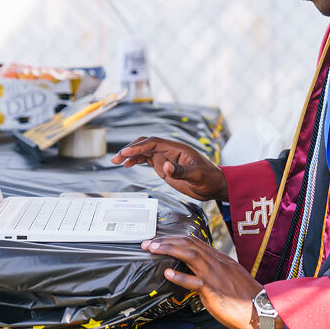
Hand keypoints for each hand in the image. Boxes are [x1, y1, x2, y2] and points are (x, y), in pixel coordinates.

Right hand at [110, 137, 227, 200]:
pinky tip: (127, 165)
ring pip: (144, 151)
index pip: (153, 143)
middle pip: (146, 144)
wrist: (213, 185)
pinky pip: (147, 159)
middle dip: (130, 149)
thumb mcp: (196, 176)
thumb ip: (180, 171)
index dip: (139, 147)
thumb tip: (166, 166)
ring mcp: (166, 157)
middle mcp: (169, 150)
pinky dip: (136, 160)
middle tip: (116, 158)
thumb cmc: (208, 178)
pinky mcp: (164, 166)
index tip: (126, 153)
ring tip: (116, 161)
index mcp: (177, 148)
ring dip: (130, 155)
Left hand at [144, 235, 282, 328]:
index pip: (194, 241)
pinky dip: (180, 276)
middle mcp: (217, 263)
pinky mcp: (214, 291)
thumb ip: (213, 271)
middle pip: (189, 244)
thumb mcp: (229, 278)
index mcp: (220, 259)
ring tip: (153, 249)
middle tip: (148, 242)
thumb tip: (196, 271)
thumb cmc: (246, 298)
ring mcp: (216, 275)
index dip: (174, 239)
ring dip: (168, 250)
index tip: (159, 240)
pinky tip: (168, 273)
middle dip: (166, 240)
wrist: (263, 310)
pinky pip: (195, 282)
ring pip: (190, 255)